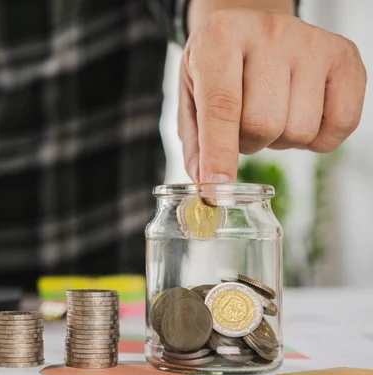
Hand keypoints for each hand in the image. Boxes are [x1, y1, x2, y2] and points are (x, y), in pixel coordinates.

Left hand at [178, 8, 366, 181]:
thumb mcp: (191, 93)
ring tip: (272, 114)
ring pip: (299, 130)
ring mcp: (311, 42)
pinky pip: (341, 124)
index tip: (217, 190)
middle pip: (264, 124)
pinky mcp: (345, 56)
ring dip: (280, 140)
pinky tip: (301, 117)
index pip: (222, 106)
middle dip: (248, 143)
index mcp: (220, 38)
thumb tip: (207, 184)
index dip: (220, 153)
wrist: (251, 23)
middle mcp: (269, 33)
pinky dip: (318, 139)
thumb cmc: (218, 63)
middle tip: (242, 127)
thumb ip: (195, 141)